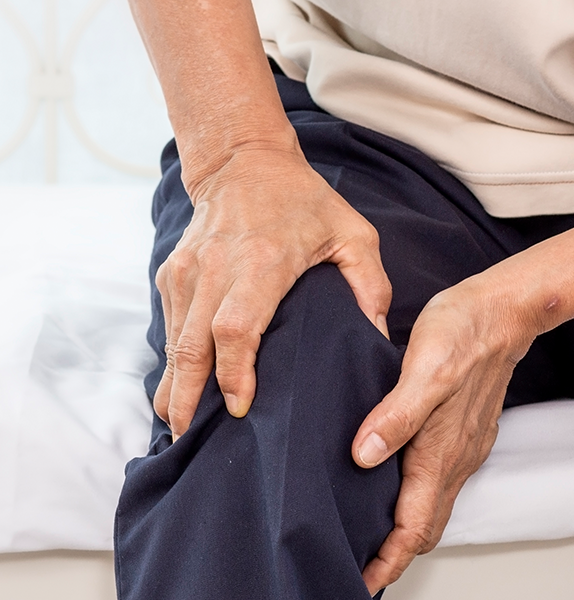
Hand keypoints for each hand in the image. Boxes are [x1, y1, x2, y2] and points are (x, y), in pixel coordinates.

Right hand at [155, 145, 391, 435]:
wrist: (244, 162)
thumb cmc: (305, 202)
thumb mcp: (353, 234)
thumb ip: (371, 285)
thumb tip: (379, 338)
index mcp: (262, 261)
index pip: (237, 326)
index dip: (233, 371)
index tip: (238, 407)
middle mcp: (217, 267)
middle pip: (192, 343)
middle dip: (190, 393)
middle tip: (192, 437)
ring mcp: (188, 271)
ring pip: (173, 339)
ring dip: (174, 385)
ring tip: (179, 427)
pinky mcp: (173, 274)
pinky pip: (169, 326)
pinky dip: (172, 362)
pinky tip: (180, 393)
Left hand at [353, 276, 536, 594]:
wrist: (505, 311)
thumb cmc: (464, 332)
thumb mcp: (424, 368)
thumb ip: (396, 415)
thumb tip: (364, 455)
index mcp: (441, 453)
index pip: (413, 528)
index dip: (387, 563)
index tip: (362, 586)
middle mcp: (455, 460)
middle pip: (424, 529)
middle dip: (393, 558)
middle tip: (358, 573)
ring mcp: (464, 449)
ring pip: (433, 509)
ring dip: (404, 533)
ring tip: (369, 540)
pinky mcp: (464, 435)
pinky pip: (440, 485)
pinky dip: (415, 503)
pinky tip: (393, 490)